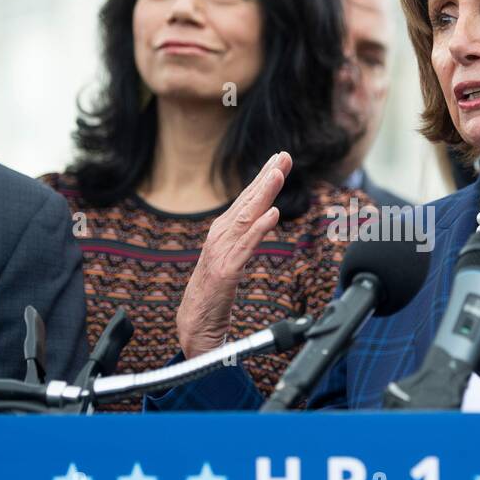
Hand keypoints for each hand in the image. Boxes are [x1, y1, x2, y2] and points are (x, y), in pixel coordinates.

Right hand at [175, 151, 290, 358]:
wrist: (195, 323)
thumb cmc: (215, 291)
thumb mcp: (233, 257)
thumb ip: (246, 236)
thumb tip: (266, 214)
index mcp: (224, 232)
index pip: (247, 199)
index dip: (263, 177)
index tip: (281, 157)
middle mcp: (221, 236)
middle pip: (247, 201)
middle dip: (266, 176)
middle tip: (284, 156)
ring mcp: (221, 252)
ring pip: (246, 218)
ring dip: (263, 195)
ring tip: (277, 174)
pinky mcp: (225, 272)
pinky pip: (245, 248)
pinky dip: (259, 229)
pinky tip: (272, 215)